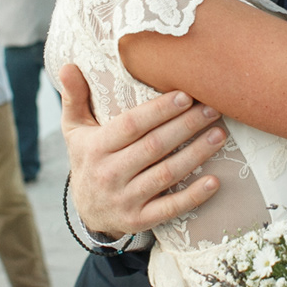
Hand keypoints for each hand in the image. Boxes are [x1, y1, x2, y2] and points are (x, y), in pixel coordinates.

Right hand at [59, 63, 228, 236]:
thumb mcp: (74, 130)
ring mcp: (125, 199)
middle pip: (154, 147)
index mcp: (96, 147)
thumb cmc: (88, 160)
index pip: (131, 125)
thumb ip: (74, 98)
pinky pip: (170, 208)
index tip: (185, 95)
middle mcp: (109, 174)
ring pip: (165, 174)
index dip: (159, 110)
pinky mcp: (139, 220)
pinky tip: (214, 181)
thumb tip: (68, 65)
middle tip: (212, 109)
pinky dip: (193, 196)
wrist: (87, 212)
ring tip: (219, 135)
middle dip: (186, 126)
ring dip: (196, 155)